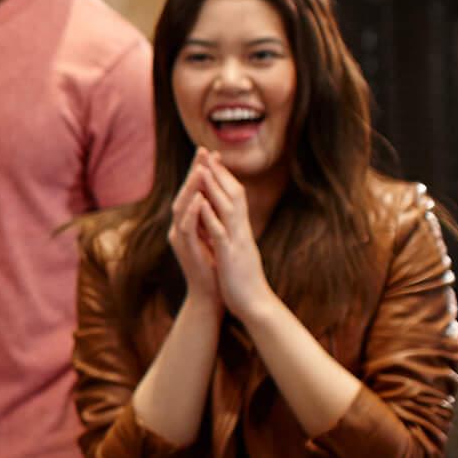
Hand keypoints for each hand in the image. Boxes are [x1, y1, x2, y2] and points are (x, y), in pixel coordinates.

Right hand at [171, 159, 222, 309]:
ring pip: (181, 207)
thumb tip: (216, 202)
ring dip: (191, 187)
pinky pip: (187, 227)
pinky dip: (192, 212)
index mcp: (188, 224)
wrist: (210, 296)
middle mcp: (180, 228)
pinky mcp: (185, 250)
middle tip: (203, 151)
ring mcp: (180, 239)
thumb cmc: (215, 269)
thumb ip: (210, 220)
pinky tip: (198, 198)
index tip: (212, 153)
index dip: (202, 172)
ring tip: (200, 168)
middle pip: (184, 193)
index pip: (194, 192)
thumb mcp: (214, 238)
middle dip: (194, 171)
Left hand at [194, 152, 275, 313]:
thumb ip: (232, 237)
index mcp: (241, 231)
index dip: (223, 178)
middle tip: (207, 152)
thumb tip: (225, 223)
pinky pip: (220, 232)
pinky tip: (202, 203)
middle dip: (219, 173)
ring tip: (202, 168)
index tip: (212, 160)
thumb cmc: (244, 281)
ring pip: (228, 208)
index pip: (234, 198)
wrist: (255, 305)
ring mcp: (237, 242)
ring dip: (215, 187)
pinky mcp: (230, 255)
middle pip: (233, 195)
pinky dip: (211, 216)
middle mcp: (241, 231)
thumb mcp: (236, 253)